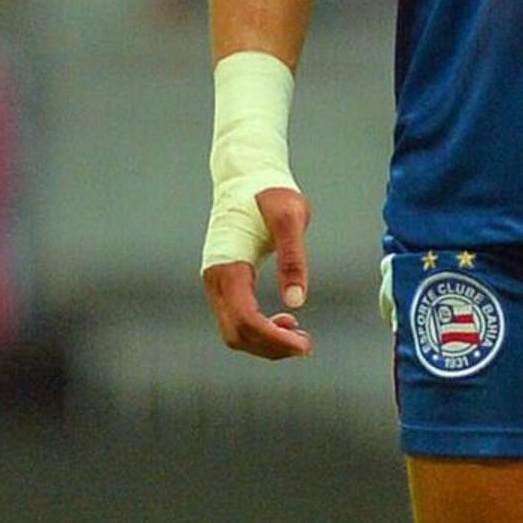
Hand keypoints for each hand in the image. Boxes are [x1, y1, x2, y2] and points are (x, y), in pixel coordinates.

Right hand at [202, 185, 314, 358]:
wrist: (245, 175)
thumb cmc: (270, 192)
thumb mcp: (290, 218)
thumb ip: (293, 259)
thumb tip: (297, 301)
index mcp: (229, 265)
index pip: (246, 319)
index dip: (274, 339)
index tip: (304, 345)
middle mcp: (215, 278)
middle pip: (237, 334)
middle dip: (271, 347)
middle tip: (307, 345)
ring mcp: (216, 282)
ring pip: (234, 332)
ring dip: (265, 342)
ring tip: (300, 336)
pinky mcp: (223, 282)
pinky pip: (236, 319)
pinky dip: (259, 330)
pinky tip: (285, 323)